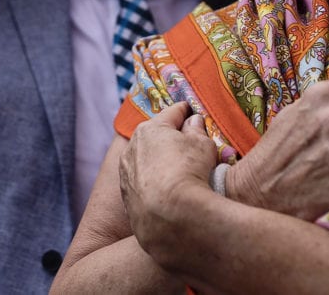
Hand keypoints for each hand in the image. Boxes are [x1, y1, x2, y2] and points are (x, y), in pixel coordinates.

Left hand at [119, 103, 216, 245]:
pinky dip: (152, 183)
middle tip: (189, 144)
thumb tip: (193, 122)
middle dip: (171, 137)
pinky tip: (166, 192)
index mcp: (150, 128)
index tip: (192, 112)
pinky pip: (141, 182)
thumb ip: (197, 131)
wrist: (170, 216)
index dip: (186, 111)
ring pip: (145, 159)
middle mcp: (132, 147)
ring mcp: (126, 173)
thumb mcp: (203, 145)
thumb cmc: (188, 172)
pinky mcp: (126, 197)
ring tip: (178, 171)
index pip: (172, 113)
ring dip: (158, 161)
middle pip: (155, 136)